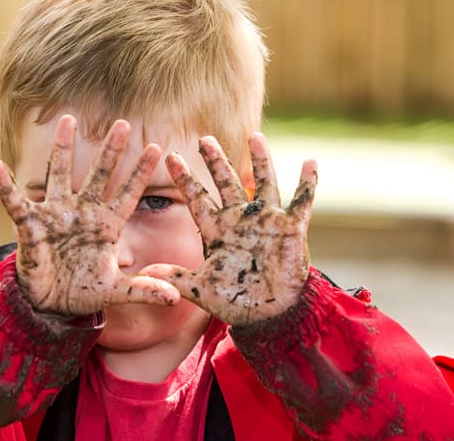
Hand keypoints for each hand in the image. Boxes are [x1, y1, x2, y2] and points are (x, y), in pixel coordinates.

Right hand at [0, 116, 179, 315]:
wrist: (53, 306)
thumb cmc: (85, 291)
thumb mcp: (115, 291)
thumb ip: (143, 289)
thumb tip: (173, 297)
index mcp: (107, 225)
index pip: (128, 194)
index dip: (141, 173)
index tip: (158, 148)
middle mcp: (83, 213)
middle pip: (99, 175)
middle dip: (111, 151)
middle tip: (123, 124)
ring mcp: (56, 215)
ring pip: (60, 175)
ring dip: (63, 149)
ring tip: (68, 120)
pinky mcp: (31, 226)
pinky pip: (15, 202)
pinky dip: (4, 186)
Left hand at [141, 133, 316, 325]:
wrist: (267, 316)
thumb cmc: (234, 301)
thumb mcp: (200, 289)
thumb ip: (175, 277)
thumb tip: (143, 272)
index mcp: (216, 230)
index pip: (197, 198)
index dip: (185, 178)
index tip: (170, 156)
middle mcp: (239, 219)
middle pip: (226, 183)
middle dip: (216, 161)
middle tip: (204, 139)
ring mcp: (266, 221)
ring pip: (264, 183)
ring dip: (261, 160)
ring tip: (256, 136)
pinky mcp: (291, 229)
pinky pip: (302, 202)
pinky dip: (307, 183)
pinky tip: (310, 162)